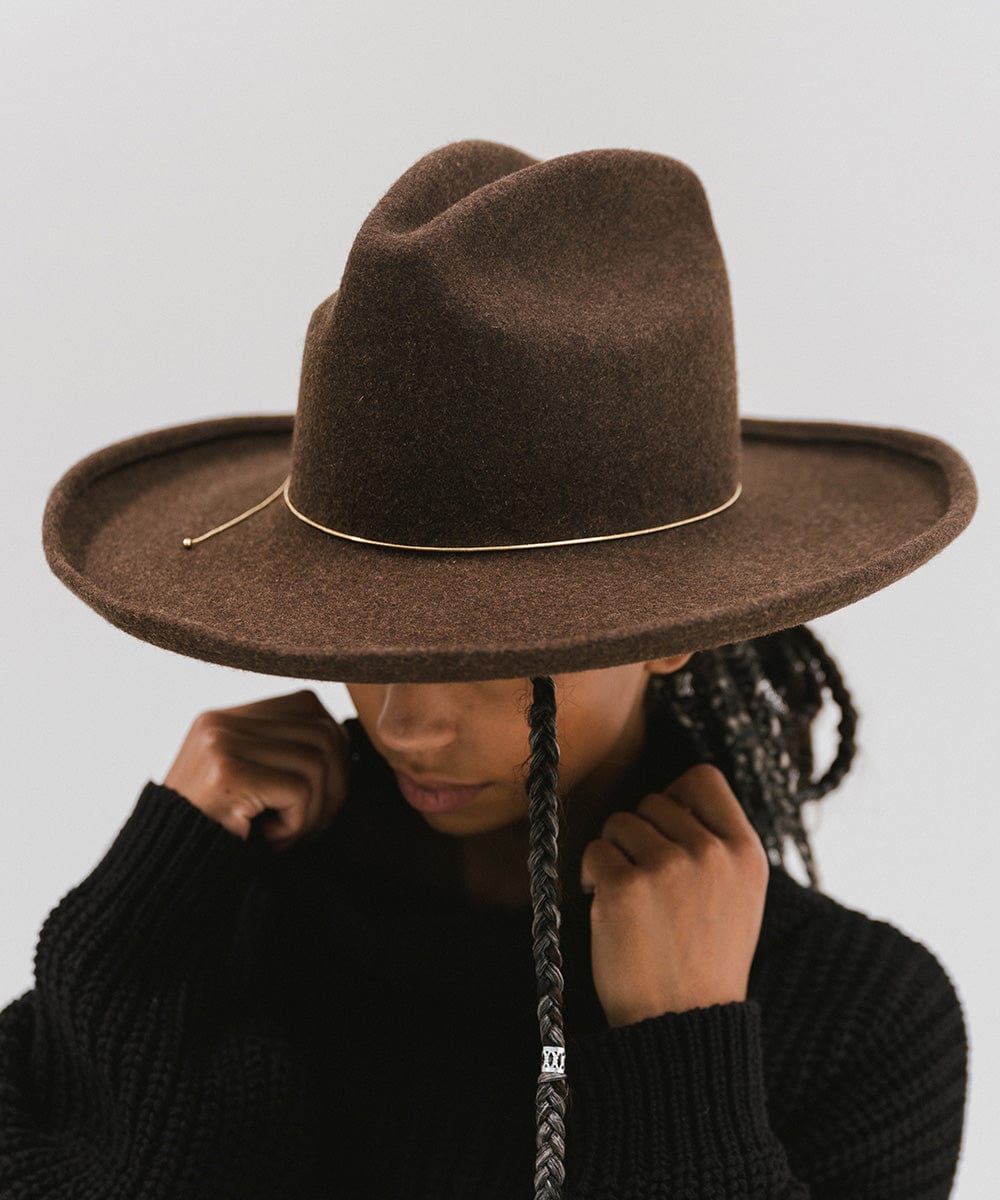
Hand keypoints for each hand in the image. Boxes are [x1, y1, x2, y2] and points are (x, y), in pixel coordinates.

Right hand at [162, 688, 350, 851]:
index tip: (322, 792)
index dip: (331, 749)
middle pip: (320, 732)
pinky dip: (298, 824)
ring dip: (315, 810)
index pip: (308, 706)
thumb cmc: (217, 838)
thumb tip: (344, 740)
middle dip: (334, 783)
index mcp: (225, 718)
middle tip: (313, 823)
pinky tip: (270, 840)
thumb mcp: (251, 785)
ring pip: (317, 762)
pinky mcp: (226, 774)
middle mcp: (220, 722)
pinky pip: (300, 790)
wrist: (162, 877)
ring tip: (288, 835)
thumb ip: (284, 754)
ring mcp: (221, 743)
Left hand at [579, 763, 769, 1027]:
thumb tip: (672, 799)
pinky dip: (593, 878)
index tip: (666, 832)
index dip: (675, 797)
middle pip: (653, 800)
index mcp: (746, 852)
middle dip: (640, 835)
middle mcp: (711, 853)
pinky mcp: (626, 888)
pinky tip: (610, 912)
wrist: (685, 1027)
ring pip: (620, 822)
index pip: (703, 779)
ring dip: (615, 855)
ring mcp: (669, 868)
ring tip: (633, 900)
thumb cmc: (704, 962)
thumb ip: (716, 845)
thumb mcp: (739, 896)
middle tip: (648, 884)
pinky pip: (594, 852)